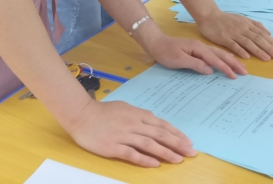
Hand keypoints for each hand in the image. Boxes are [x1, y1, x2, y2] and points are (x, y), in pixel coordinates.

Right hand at [67, 98, 195, 167]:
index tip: (188, 142)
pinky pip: (132, 154)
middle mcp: (133, 124)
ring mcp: (124, 136)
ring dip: (165, 153)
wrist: (82, 115)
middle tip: (191, 152)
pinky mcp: (113, 147)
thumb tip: (153, 119)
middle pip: (160, 134)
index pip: (162, 125)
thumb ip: (140, 114)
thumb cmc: (103, 111)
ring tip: (178, 160)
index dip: (176, 134)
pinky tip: (155, 164)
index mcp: (137, 115)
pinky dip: (144, 159)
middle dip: (177, 144)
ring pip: (149, 144)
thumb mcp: (125, 107)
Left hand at [144, 31, 246, 78]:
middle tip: (245, 72)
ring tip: (240, 66)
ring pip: (218, 53)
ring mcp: (200, 47)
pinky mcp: (197, 50)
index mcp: (198, 48)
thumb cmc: (166, 53)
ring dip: (230, 60)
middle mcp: (201, 46)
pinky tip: (227, 60)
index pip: (215, 59)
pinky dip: (223, 57)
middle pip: (221, 55)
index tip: (235, 76)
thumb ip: (196, 64)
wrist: (156, 43)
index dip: (225, 68)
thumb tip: (211, 70)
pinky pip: (214, 54)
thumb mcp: (179, 60)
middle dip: (233, 63)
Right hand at [198, 10, 272, 60]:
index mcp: (247, 24)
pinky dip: (241, 50)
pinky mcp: (224, 38)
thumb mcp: (243, 19)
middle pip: (257, 39)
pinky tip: (247, 57)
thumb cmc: (227, 19)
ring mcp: (233, 33)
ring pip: (248, 42)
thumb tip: (269, 33)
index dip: (271, 43)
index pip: (262, 34)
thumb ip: (255, 25)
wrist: (209, 16)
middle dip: (268, 48)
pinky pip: (233, 45)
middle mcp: (242, 28)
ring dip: (258, 50)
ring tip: (267, 58)